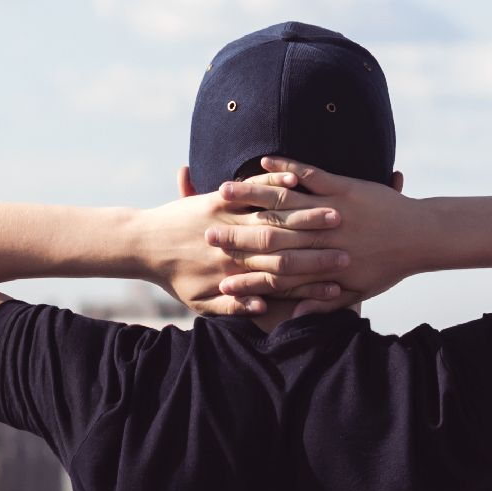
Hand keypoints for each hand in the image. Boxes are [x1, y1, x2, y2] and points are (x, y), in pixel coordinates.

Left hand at [135, 168, 349, 315]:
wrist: (141, 246)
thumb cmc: (173, 276)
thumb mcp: (201, 302)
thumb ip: (233, 309)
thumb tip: (262, 310)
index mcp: (237, 272)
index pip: (284, 273)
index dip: (315, 274)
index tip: (344, 271)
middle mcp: (236, 245)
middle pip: (286, 242)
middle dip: (321, 240)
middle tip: (350, 239)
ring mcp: (228, 219)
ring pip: (274, 215)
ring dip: (308, 212)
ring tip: (336, 212)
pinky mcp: (217, 200)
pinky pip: (251, 190)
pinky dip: (272, 182)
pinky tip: (294, 178)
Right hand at [207, 156, 433, 315]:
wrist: (423, 239)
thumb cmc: (389, 267)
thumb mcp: (356, 293)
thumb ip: (322, 305)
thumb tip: (292, 317)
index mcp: (320, 266)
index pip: (271, 269)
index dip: (240, 269)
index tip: (215, 267)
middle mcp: (319, 240)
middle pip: (267, 234)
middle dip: (233, 231)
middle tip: (204, 229)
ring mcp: (329, 210)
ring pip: (283, 203)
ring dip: (250, 195)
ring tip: (223, 191)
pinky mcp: (342, 189)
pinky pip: (308, 175)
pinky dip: (283, 167)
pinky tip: (261, 162)